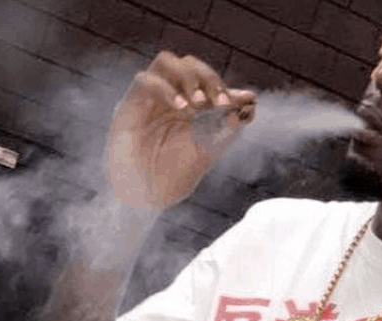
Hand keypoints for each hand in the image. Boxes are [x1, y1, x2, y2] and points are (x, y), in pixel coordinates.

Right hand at [108, 51, 256, 209]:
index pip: (207, 80)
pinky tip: (182, 109)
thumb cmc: (176, 176)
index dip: (223, 86)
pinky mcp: (130, 105)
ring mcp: (149, 100)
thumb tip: (251, 100)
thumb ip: (228, 124)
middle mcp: (170, 98)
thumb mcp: (209, 149)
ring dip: (188, 77)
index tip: (241, 103)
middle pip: (189, 64)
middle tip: (220, 103)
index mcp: (190, 107)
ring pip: (166, 62)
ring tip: (199, 104)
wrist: (147, 197)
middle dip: (209, 78)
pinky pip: (144, 80)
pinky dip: (167, 90)